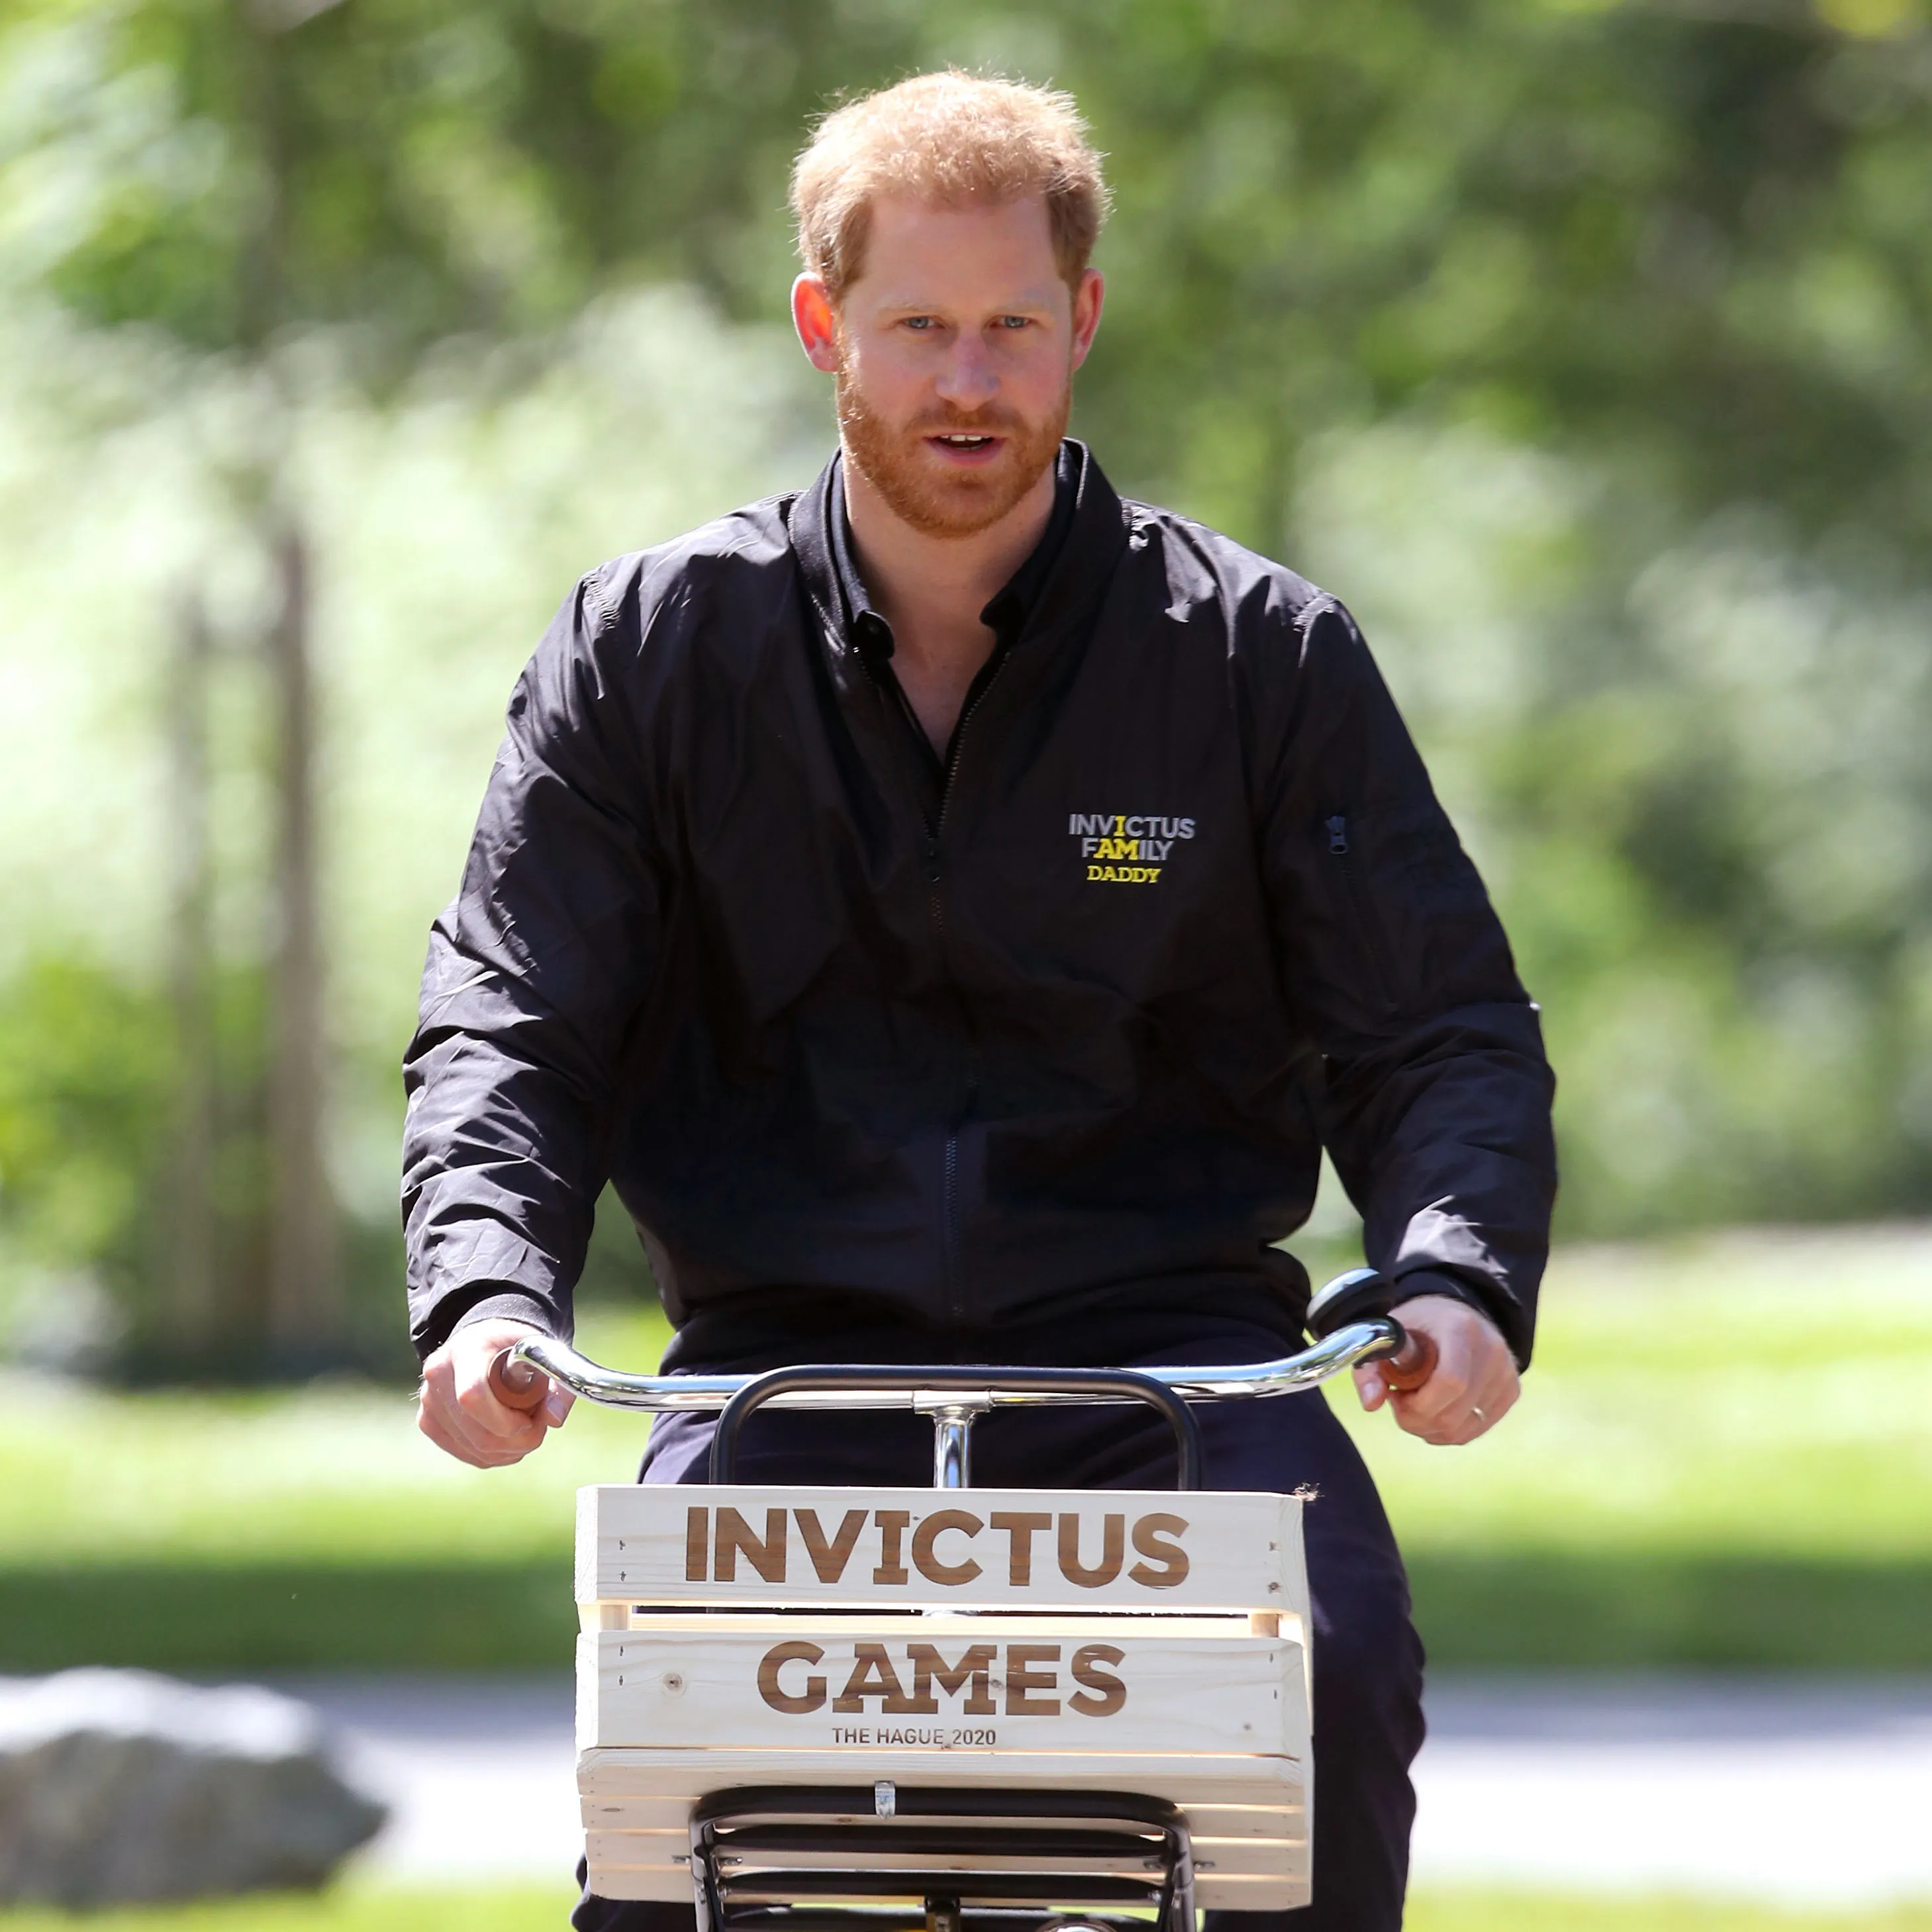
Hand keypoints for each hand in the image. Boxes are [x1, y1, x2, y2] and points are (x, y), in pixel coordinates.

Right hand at [417, 1317, 573, 1467]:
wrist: (486, 1341)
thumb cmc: (517, 1347)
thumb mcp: (543, 1353)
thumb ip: (557, 1384)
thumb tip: (554, 1419)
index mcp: (466, 1349)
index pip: (473, 1396)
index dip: (505, 1420)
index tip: (531, 1418)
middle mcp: (438, 1373)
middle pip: (475, 1431)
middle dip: (515, 1441)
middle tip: (538, 1429)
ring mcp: (429, 1399)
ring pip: (472, 1447)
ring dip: (507, 1450)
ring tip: (525, 1428)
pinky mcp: (427, 1420)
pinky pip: (464, 1452)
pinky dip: (492, 1454)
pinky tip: (507, 1438)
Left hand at [1353, 1294, 1518, 1444]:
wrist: (1454, 1314)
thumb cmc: (1417, 1326)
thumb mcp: (1388, 1336)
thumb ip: (1371, 1367)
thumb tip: (1371, 1403)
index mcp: (1460, 1327)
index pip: (1450, 1382)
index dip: (1418, 1404)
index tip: (1396, 1395)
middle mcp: (1491, 1349)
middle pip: (1454, 1413)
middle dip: (1417, 1419)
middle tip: (1400, 1401)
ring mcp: (1506, 1372)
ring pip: (1463, 1429)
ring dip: (1430, 1428)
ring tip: (1417, 1402)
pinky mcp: (1511, 1390)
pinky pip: (1475, 1430)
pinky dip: (1449, 1430)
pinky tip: (1436, 1409)